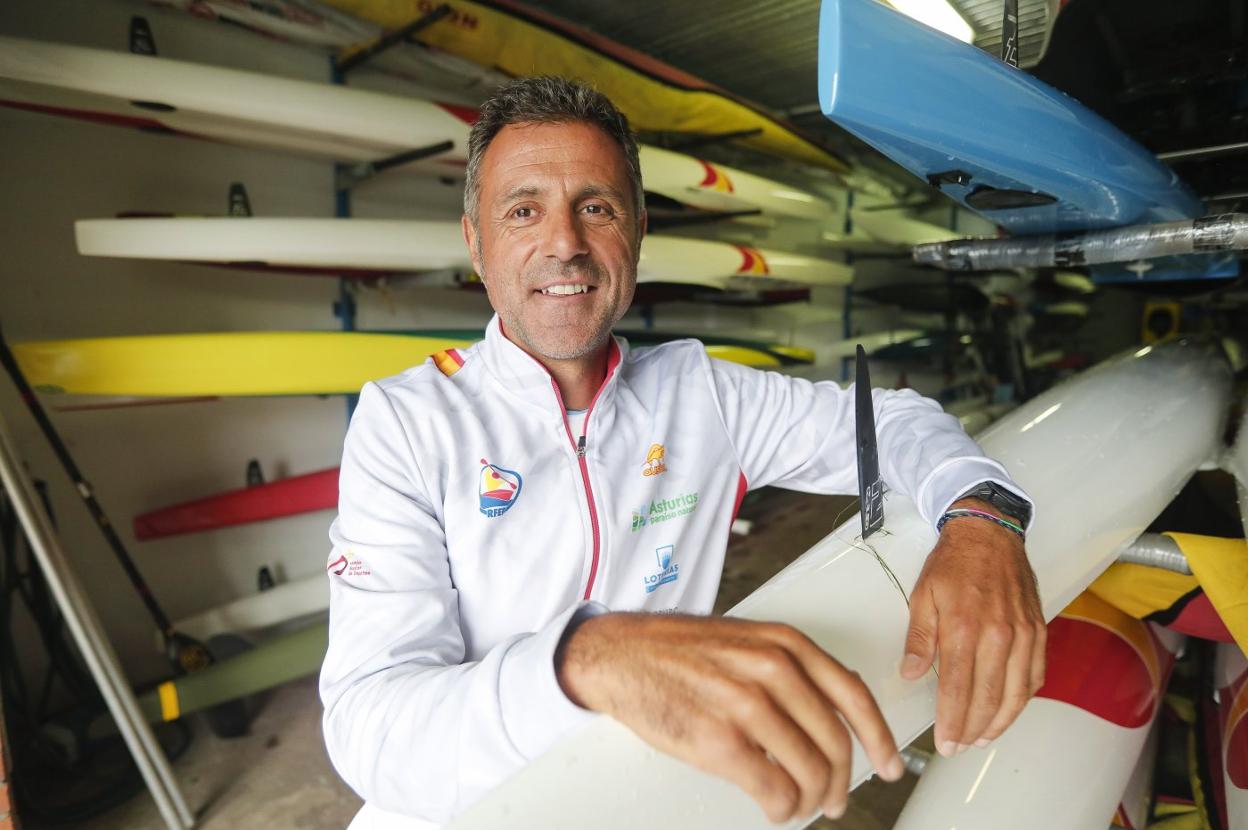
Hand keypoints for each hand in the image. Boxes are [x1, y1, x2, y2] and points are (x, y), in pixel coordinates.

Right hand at [556, 613, 903, 823]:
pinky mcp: (720, 741)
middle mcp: (772, 670)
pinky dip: (782, 808)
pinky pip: (774, 790)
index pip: (854, 696)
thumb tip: (832, 710)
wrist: (622, 655)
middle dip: (841, 781)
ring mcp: (747, 705)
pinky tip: (775, 806)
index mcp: (785, 644)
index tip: (889, 763)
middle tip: (835, 797)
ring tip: (799, 805)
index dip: (879, 738)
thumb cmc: (678, 650)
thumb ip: (790, 668)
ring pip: (810, 771)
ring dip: (810, 800)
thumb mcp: (747, 640)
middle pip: (835, 742)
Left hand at [900, 498, 1045, 755]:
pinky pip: (1036, 675)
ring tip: (982, 737)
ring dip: (1000, 721)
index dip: (951, 721)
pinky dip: (1023, 698)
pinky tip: (1009, 709)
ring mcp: (1024, 634)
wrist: (989, 532)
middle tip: (959, 748)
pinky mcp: (1039, 630)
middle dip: (973, 729)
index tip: (944, 742)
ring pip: (1017, 693)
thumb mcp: (923, 595)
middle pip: (989, 698)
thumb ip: (919, 638)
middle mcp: (999, 634)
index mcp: (964, 626)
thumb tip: (912, 674)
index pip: (959, 689)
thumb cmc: (953, 563)